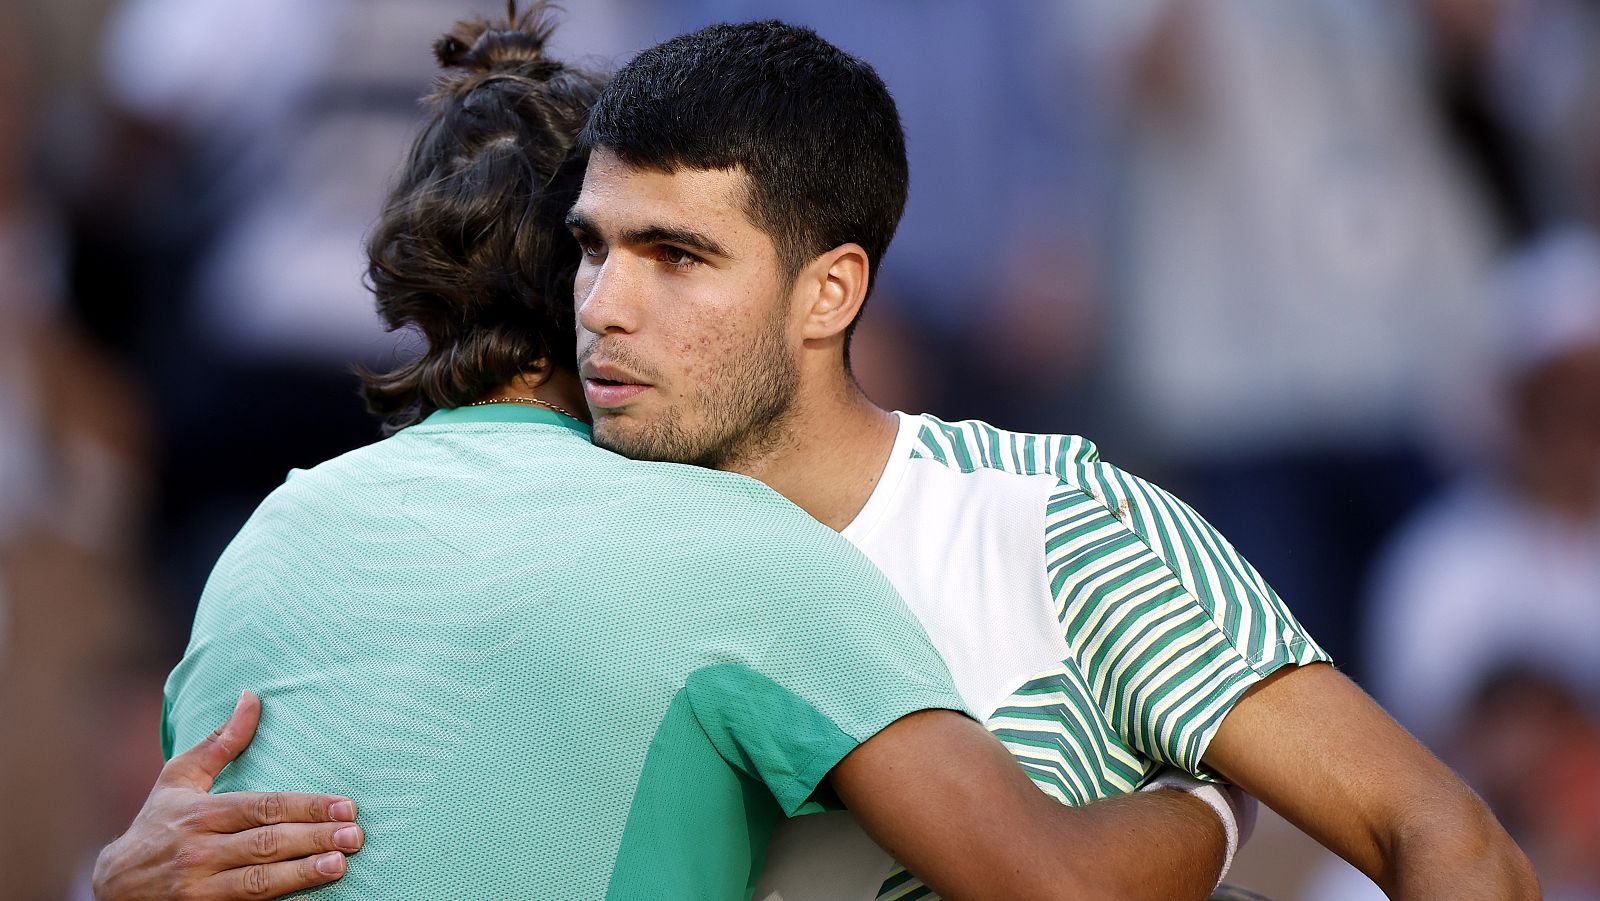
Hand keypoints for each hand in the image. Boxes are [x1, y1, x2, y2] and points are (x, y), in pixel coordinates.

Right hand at [92, 690, 364, 899]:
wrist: (112, 887)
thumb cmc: (156, 825)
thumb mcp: (179, 779)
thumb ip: (220, 742)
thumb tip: (252, 696)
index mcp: (200, 814)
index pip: (263, 808)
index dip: (306, 807)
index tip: (345, 806)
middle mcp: (198, 851)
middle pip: (267, 844)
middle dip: (314, 839)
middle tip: (354, 835)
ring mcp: (198, 889)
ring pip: (258, 881)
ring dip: (302, 874)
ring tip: (340, 865)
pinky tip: (309, 899)